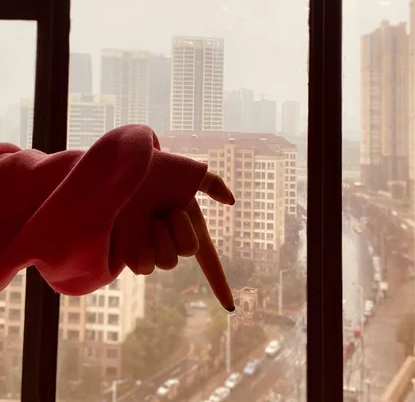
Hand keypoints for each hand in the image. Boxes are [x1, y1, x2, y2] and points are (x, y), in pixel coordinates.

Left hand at [134, 172, 234, 311]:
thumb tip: (231, 201)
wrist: (120, 173)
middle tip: (167, 209)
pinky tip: (138, 235)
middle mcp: (171, 239)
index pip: (208, 259)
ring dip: (161, 237)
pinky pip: (144, 268)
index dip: (219, 283)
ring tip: (149, 218)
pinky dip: (144, 253)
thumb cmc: (153, 169)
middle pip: (188, 251)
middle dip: (181, 229)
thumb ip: (212, 183)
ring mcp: (151, 247)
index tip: (230, 307)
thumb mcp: (186, 171)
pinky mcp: (130, 254)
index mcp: (187, 224)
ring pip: (167, 262)